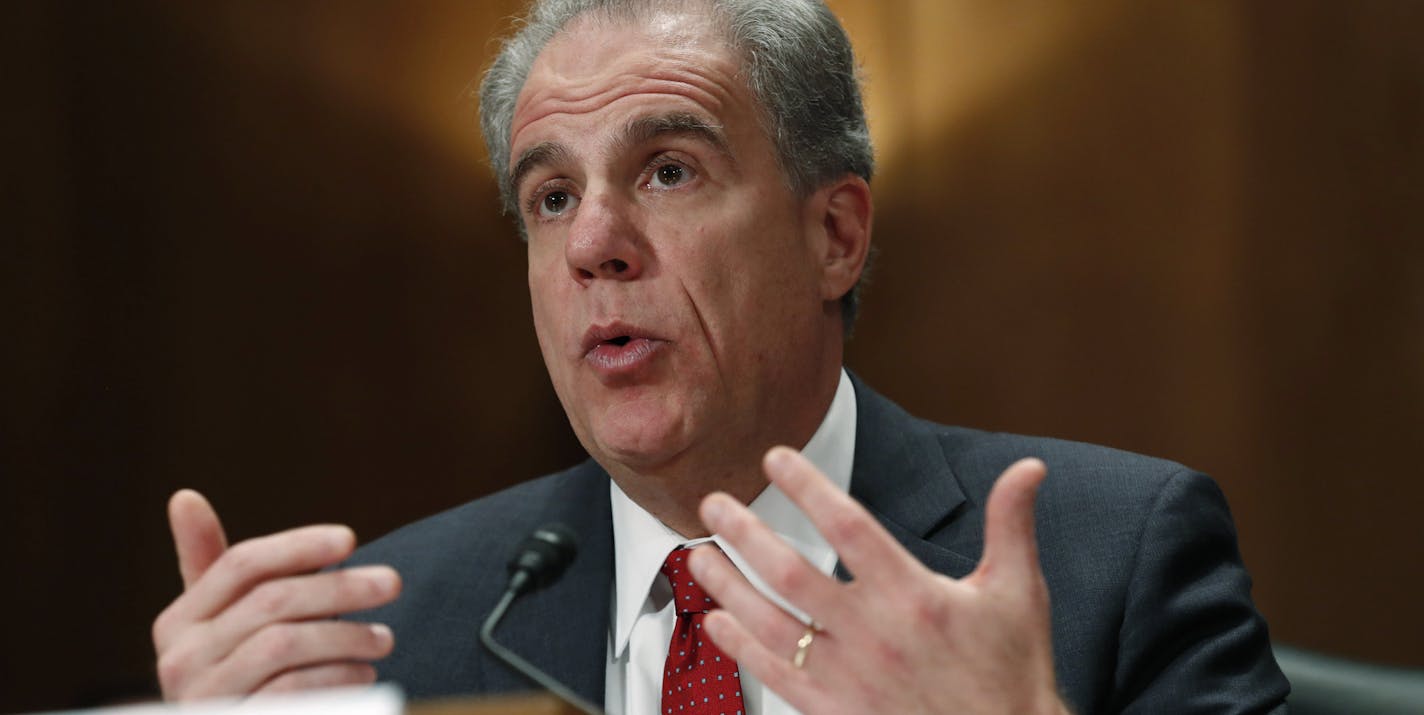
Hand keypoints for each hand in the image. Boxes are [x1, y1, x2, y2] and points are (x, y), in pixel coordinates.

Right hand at [152, 490, 401, 699]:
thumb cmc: (245, 681)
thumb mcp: (229, 626)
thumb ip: (220, 572)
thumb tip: (184, 496)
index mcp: (179, 622)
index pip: (241, 564)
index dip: (297, 545)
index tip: (350, 539)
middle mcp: (179, 659)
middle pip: (271, 601)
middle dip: (340, 587)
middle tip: (392, 583)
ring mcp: (202, 698)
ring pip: (284, 643)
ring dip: (347, 635)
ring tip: (384, 639)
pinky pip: (293, 689)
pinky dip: (338, 677)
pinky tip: (365, 674)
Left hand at [688, 447, 1069, 714]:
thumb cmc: (1010, 671)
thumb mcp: (1017, 591)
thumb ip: (1012, 525)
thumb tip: (1027, 468)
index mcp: (915, 595)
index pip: (847, 525)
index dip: (807, 487)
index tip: (775, 459)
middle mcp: (875, 633)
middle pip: (791, 571)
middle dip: (745, 533)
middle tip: (714, 504)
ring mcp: (850, 675)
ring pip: (772, 622)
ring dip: (729, 586)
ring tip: (700, 556)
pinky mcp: (836, 710)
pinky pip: (776, 675)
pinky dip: (740, 647)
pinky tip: (716, 622)